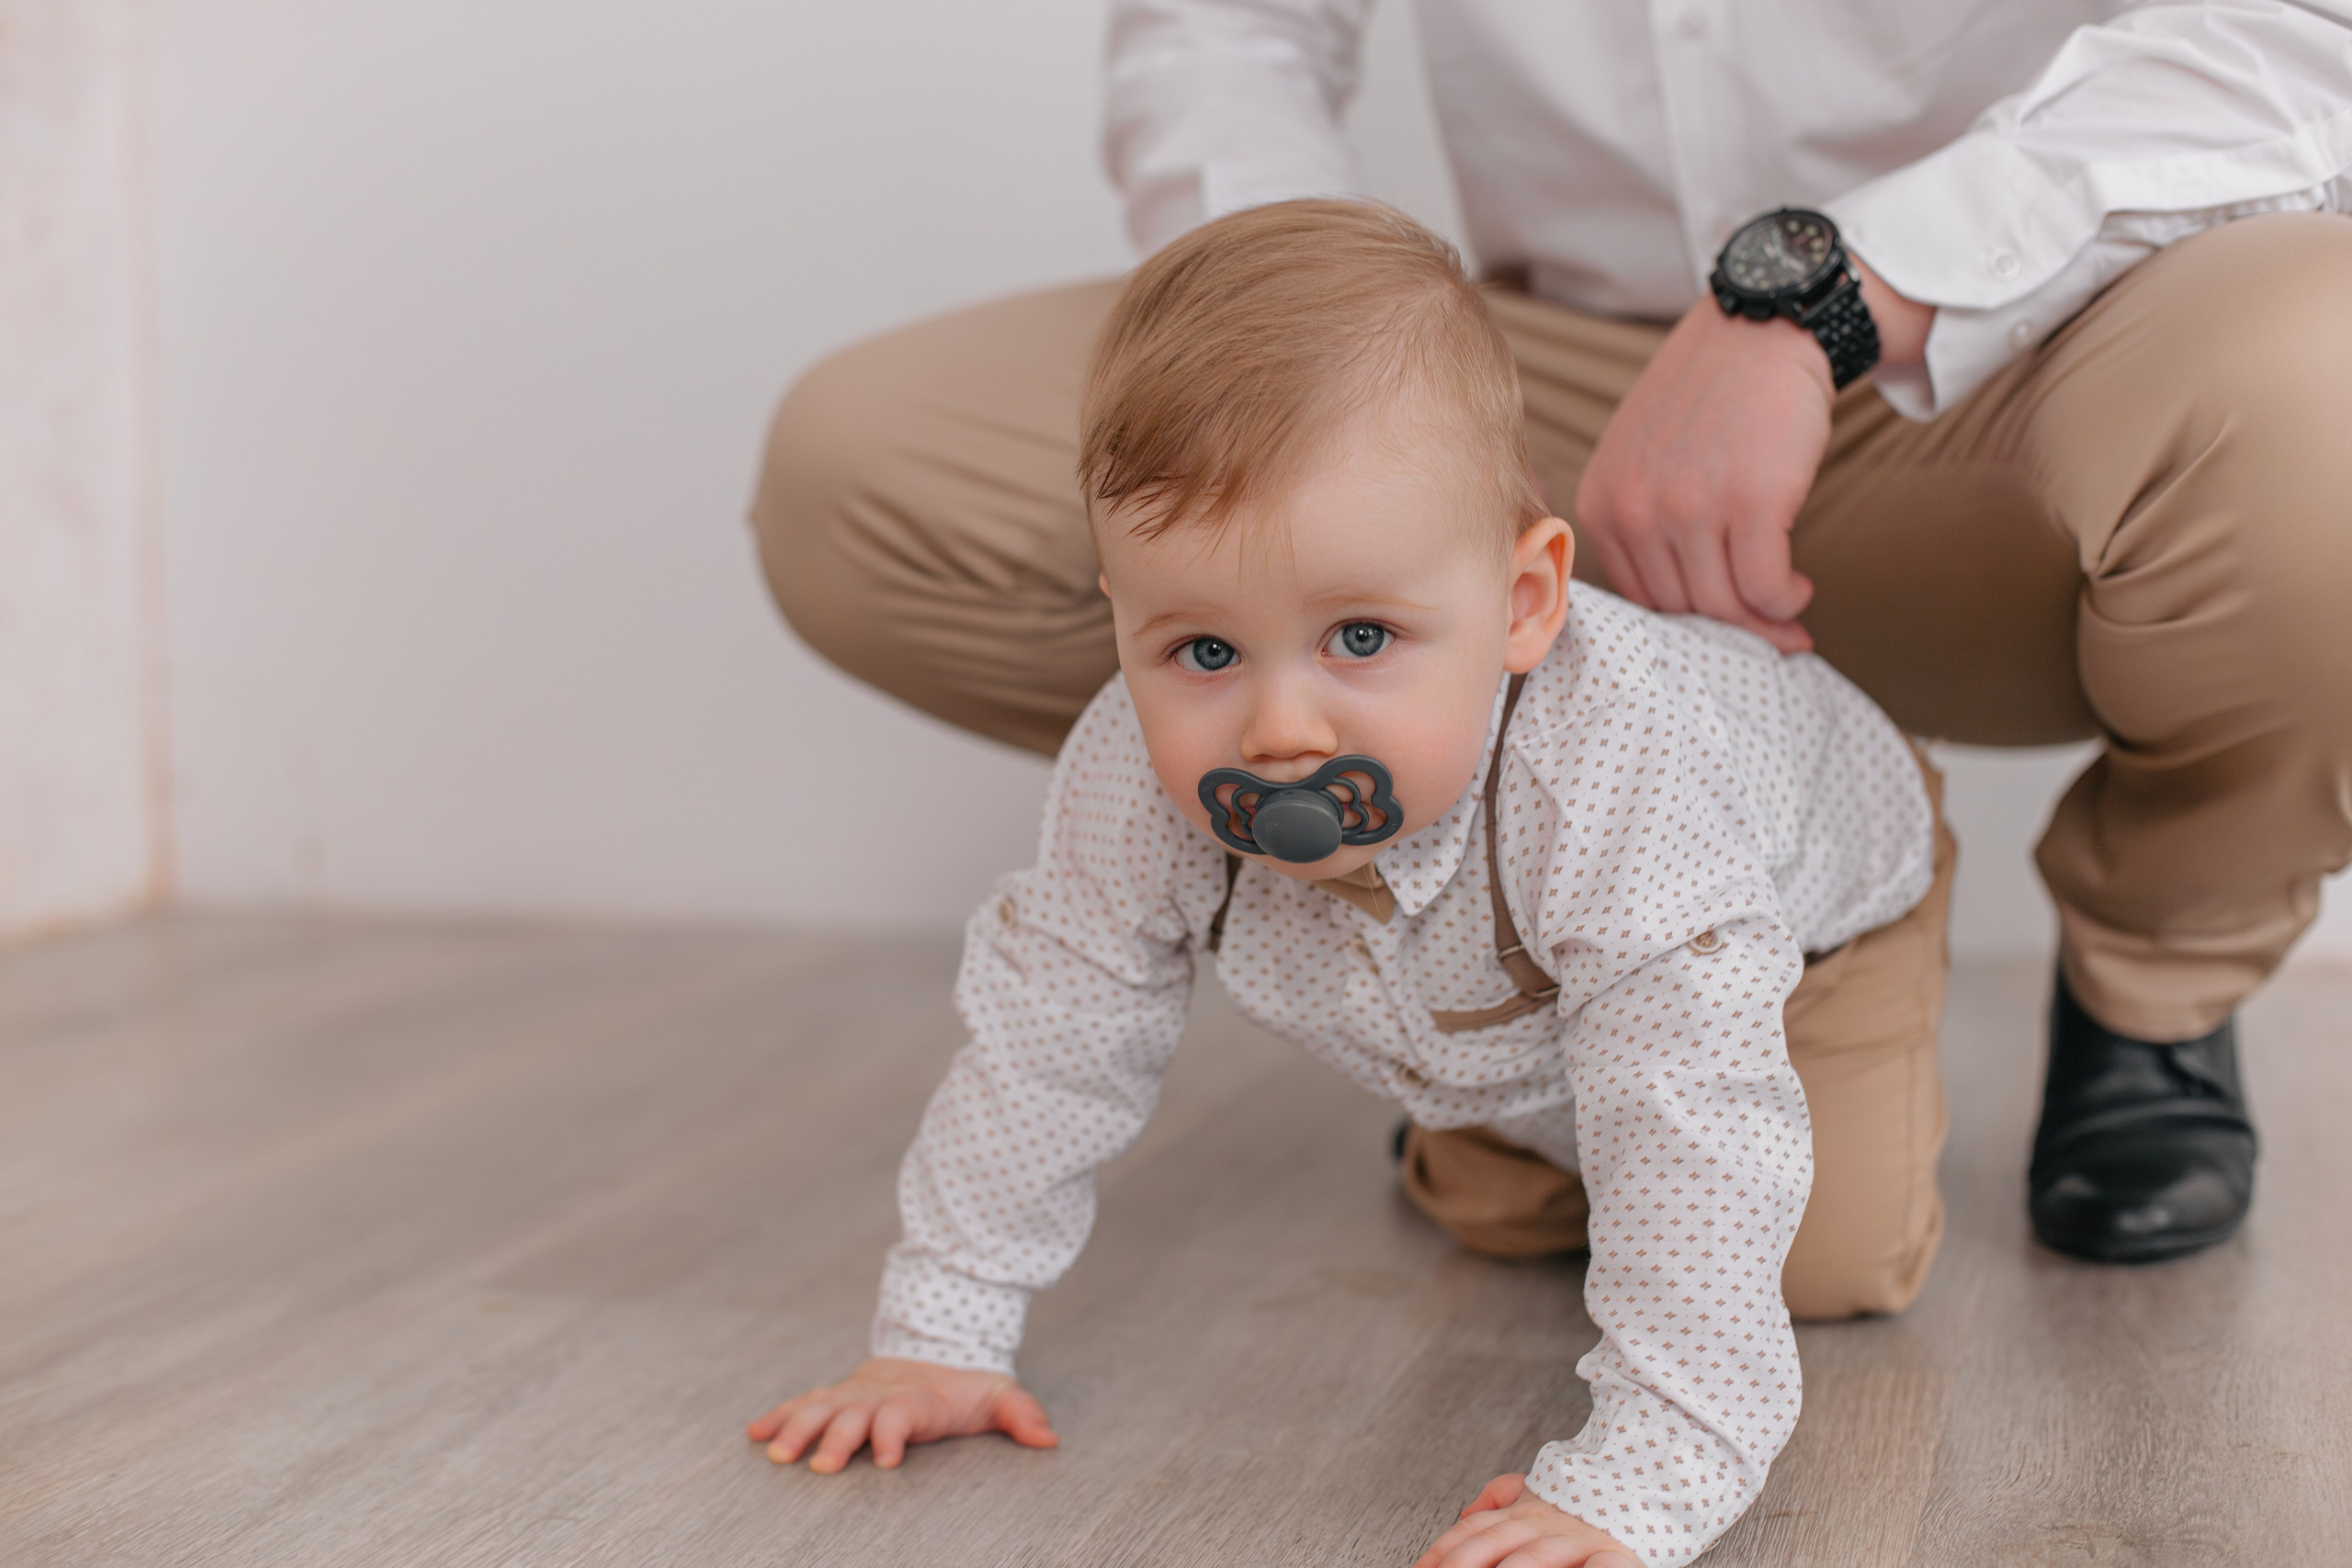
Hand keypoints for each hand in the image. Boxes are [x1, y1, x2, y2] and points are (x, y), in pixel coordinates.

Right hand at [746, 1356, 1058, 1472]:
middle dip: (837, 1439)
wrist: (939, 1346)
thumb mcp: (1000, 1395)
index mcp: (917, 1399)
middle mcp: (879, 1396)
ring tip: (776, 1452)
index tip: (888, 1458)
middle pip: (853, 1415)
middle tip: (822, 1466)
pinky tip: (755, 1432)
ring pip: (821, 1408)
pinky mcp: (837, 1397)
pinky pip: (804, 1403)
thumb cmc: (969, 1385)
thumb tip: (1048, 1439)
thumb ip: (1021, 1415)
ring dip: (798, 1429)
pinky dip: (779, 1415)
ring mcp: (854, 1395)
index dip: (894, 1433)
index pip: (902, 1414)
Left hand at [1411, 1473, 1642, 1567]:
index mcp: (1526, 1510)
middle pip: (1496, 1544)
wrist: (1650, 1475)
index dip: (1443, 1551)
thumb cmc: (1587, 1502)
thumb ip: (1502, 1499)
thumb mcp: (1539, 1494)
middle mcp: (1548, 1522)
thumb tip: (1465, 1513)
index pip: (1474, 1531)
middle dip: (1464, 1565)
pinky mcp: (1618, 1555)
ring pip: (1539, 1556)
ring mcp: (1582, 1538)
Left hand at [1574, 296, 1830, 652]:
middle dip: (1729, 630)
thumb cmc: (1714, 394)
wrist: (1764, 328)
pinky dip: (1786, 601)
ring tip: (1789, 608)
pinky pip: (1765, 586)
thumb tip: (1682, 600)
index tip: (1720, 626)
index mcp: (1601, 501)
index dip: (1685, 620)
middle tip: (1768, 631)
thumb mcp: (1644, 454)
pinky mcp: (1750, 503)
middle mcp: (1634, 509)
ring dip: (1764, 621)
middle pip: (1682, 607)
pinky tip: (1799, 589)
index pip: (1638, 595)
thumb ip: (1644, 521)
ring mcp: (1689, 507)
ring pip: (1724, 604)